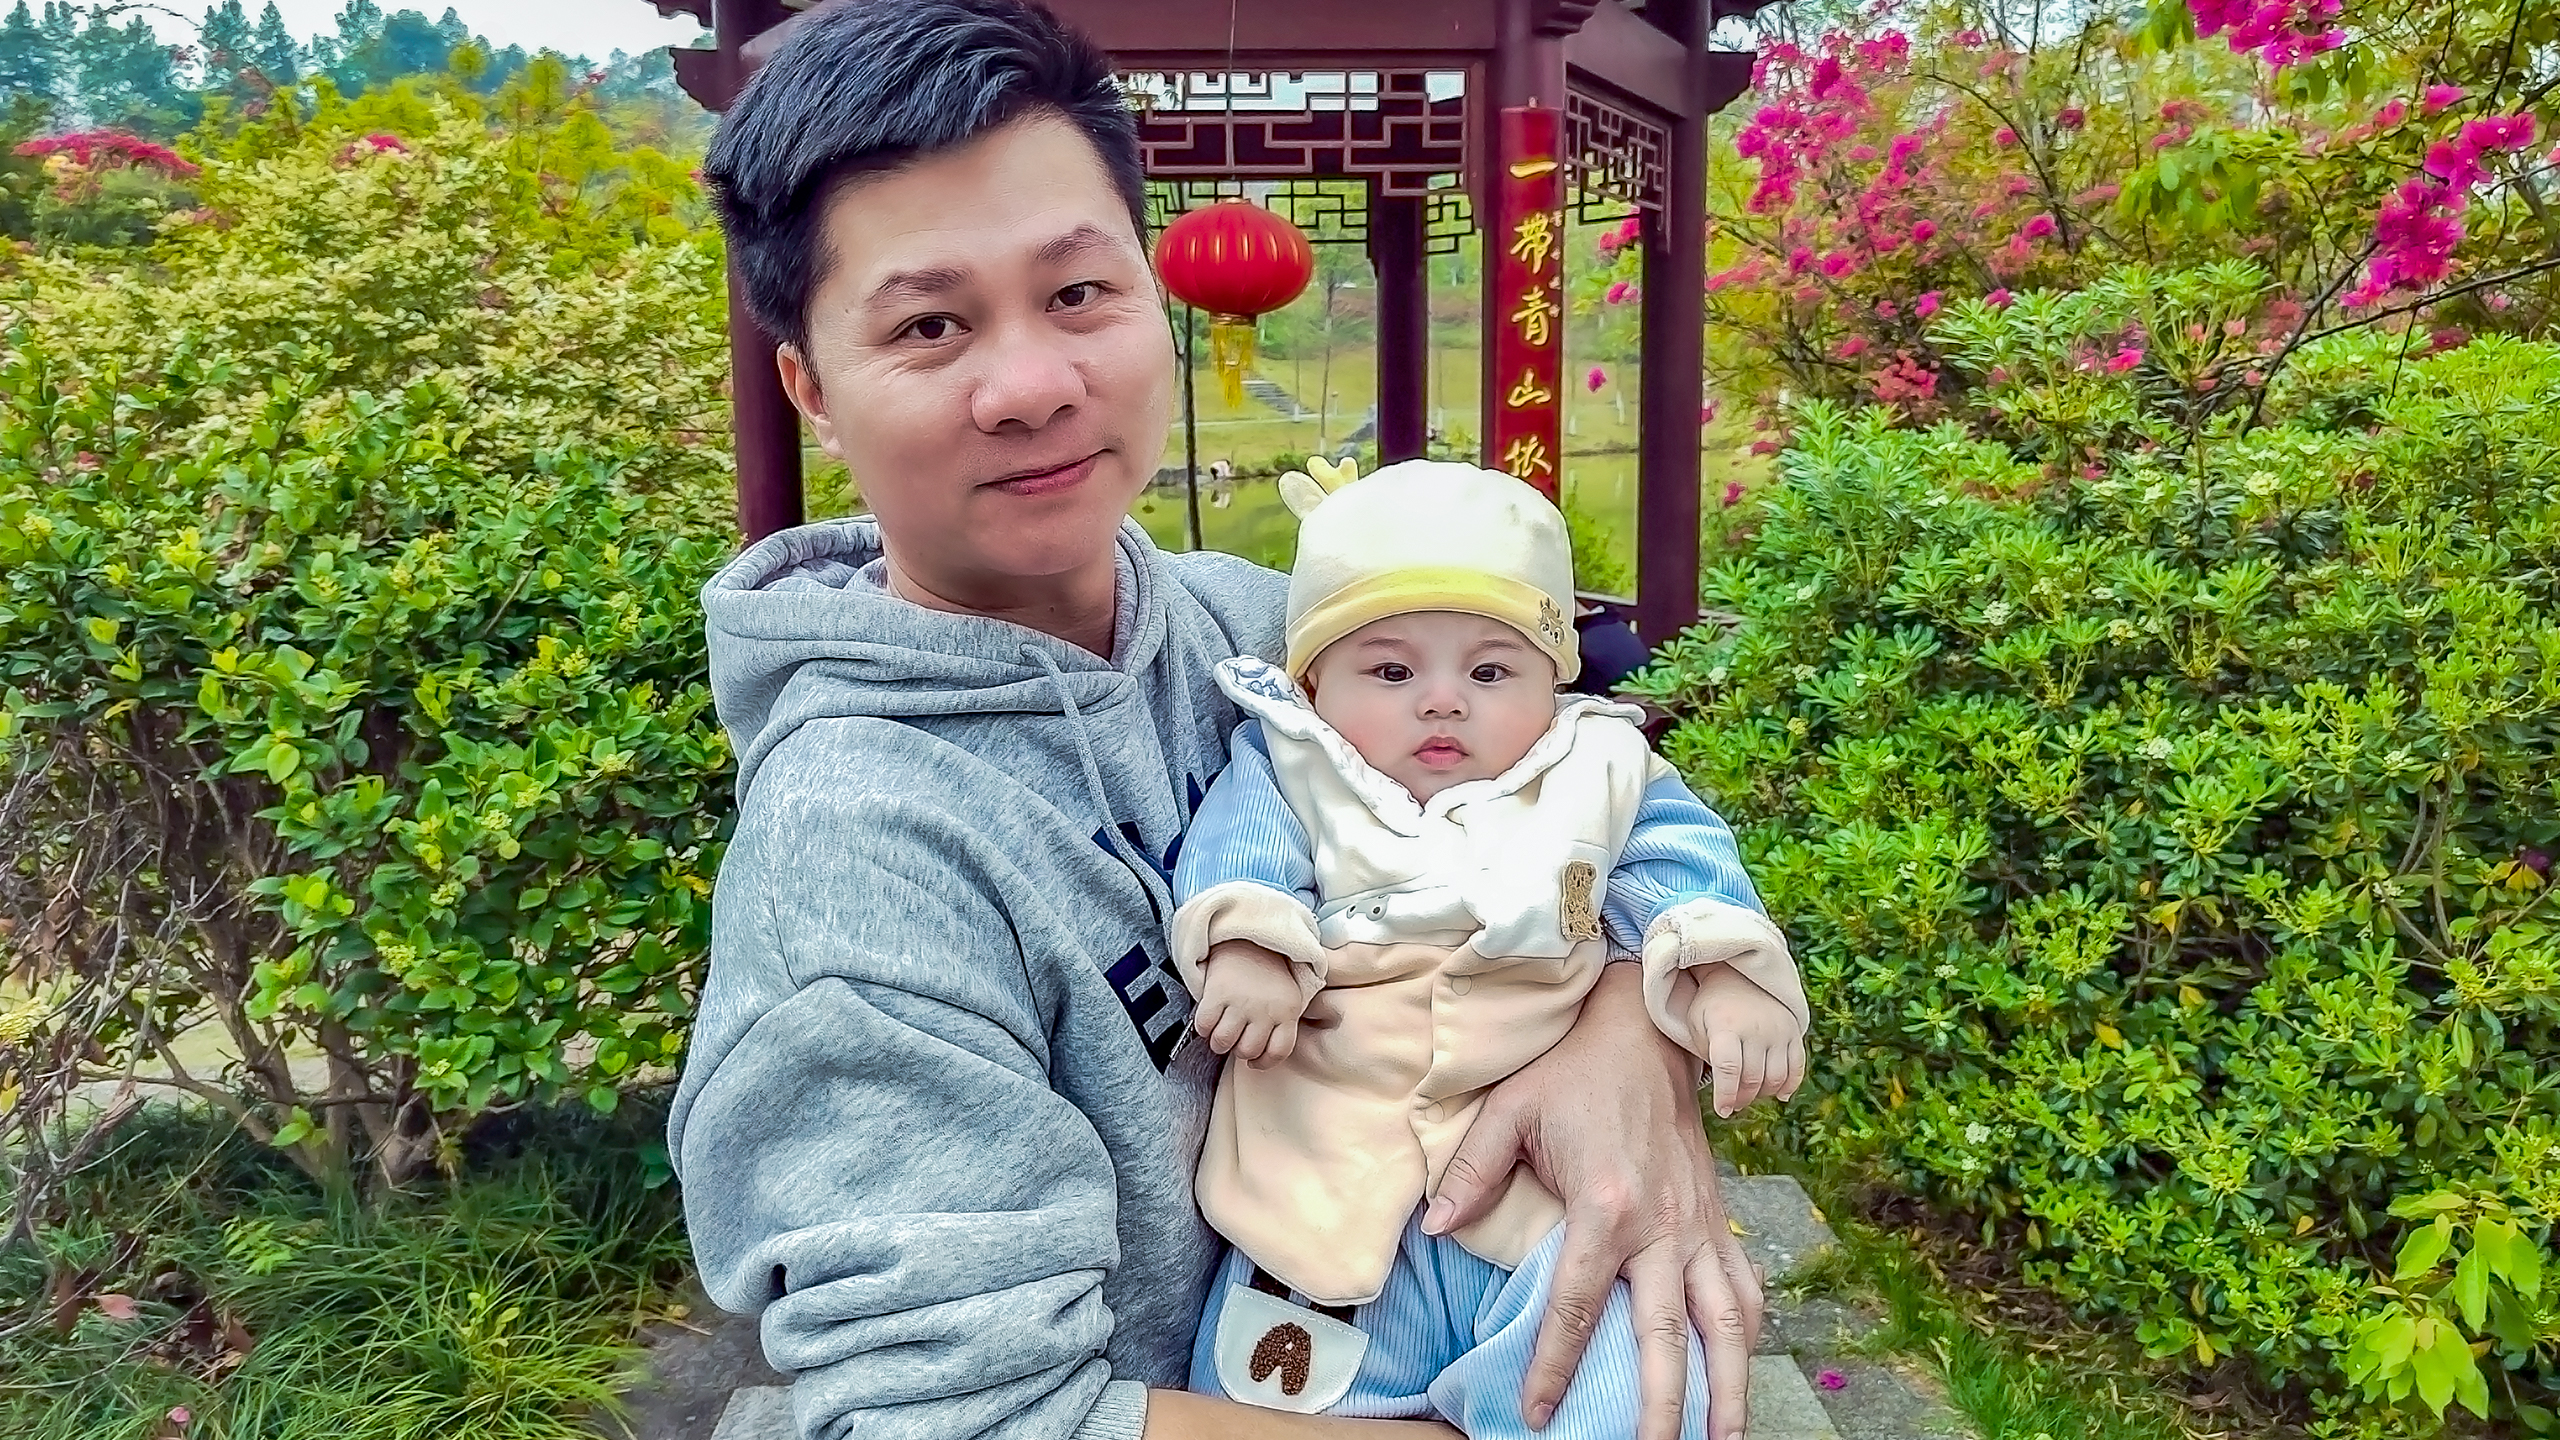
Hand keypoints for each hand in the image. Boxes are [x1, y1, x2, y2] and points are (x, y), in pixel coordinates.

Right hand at [1193, 939, 1306, 1065]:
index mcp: (1288, 1011)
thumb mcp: (1286, 997)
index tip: (1254, 1061)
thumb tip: (1259, 1060)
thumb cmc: (1266, 975)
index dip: (1263, 1062)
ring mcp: (1241, 1001)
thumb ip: (1280, 1026)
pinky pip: (1204, 1025)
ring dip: (1218, 1043)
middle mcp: (1266, 1008)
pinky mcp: (1218, 992)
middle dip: (1237, 1051)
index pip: (1278, 1052)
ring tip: (1220, 1032)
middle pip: (1247, 1051)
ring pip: (1223, 1043)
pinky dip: (1203, 1028)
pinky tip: (1209, 1020)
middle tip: (1235, 1039)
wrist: (1247, 938)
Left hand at [1421, 964, 1760, 1439]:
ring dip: (1727, 1385)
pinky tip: (1736, 1370)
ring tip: (1723, 1439)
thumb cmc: (1571, 1071)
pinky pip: (1743, 1286)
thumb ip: (1471, 1171)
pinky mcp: (1716, 1216)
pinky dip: (1746, 1334)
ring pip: (1725, 1321)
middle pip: (1667, 1335)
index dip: (1554, 1367)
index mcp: (1607, 1206)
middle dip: (1661, 1405)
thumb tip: (1435, 1227)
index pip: (1576, 1307)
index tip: (1535, 1413)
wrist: (1642, 1031)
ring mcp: (1698, 1224)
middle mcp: (1662, 1225)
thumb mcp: (1509, 1109)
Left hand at [1687, 964, 1807, 1118]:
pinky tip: (1778, 1094)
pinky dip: (1789, 1086)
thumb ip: (1706, 1056)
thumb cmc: (1710, 1007)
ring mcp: (1778, 1030)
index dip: (1726, 1095)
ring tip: (1749, 1094)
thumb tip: (1723, 1091)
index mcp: (1726, 1027)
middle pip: (1753, 1078)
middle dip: (1741, 1099)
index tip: (1722, 1111)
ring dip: (1762, 1094)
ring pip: (1776, 1078)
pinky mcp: (1794, 1031)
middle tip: (1733, 1104)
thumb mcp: (1696, 1025)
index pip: (1729, 1068)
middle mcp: (1756, 1028)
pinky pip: (1797, 1067)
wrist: (1736, 974)